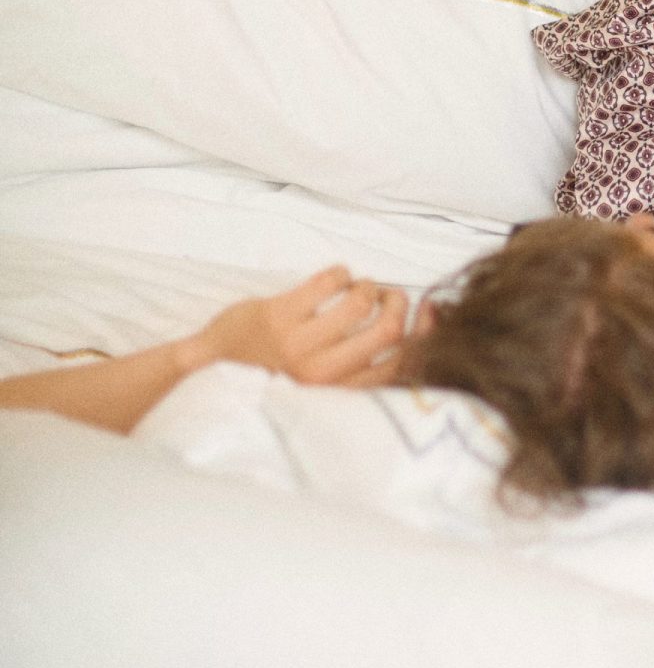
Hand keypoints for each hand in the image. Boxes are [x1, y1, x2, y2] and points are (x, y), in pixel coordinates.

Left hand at [183, 267, 410, 390]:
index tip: (427, 311)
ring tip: (359, 288)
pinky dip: (340, 273)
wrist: (211, 369)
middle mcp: (321, 375)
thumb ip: (358, 371)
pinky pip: (329, 281)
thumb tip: (414, 335)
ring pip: (361, 301)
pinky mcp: (279, 315)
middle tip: (390, 296)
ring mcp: (299, 344)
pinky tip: (333, 279)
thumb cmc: (273, 377)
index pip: (398, 366)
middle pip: (389, 330)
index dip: (423, 333)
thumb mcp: (319, 389)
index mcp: (334, 395)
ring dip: (368, 286)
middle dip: (399, 303)